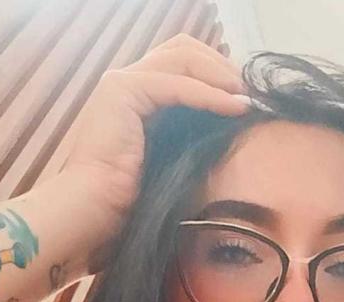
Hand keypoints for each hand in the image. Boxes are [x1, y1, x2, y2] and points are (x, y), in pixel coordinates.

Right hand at [61, 33, 247, 271]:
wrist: (93, 210)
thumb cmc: (132, 195)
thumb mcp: (174, 155)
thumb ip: (194, 131)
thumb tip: (236, 120)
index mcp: (139, 95)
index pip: (184, 62)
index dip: (218, 71)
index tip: (247, 96)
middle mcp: (129, 81)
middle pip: (185, 49)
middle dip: (222, 66)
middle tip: (250, 92)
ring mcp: (123, 82)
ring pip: (184, 57)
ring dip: (222, 75)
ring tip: (247, 98)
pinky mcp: (122, 90)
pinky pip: (178, 84)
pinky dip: (211, 94)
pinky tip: (235, 106)